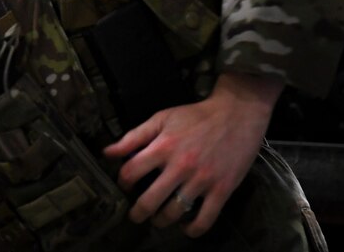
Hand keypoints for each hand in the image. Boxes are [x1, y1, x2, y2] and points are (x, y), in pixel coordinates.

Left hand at [102, 72, 282, 237]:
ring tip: (159, 220)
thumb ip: (134, 137)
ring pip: (174, 212)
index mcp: (163, 146)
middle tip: (135, 216)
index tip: (125, 185)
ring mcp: (201, 180)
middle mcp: (180, 166)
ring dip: (162, 221)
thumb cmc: (196, 116)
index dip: (123, 182)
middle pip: (149, 200)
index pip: (131, 172)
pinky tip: (186, 227)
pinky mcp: (222, 189)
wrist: (236, 114)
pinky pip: (205, 219)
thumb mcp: (162, 118)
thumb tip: (107, 152)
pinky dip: (193, 230)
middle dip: (137, 213)